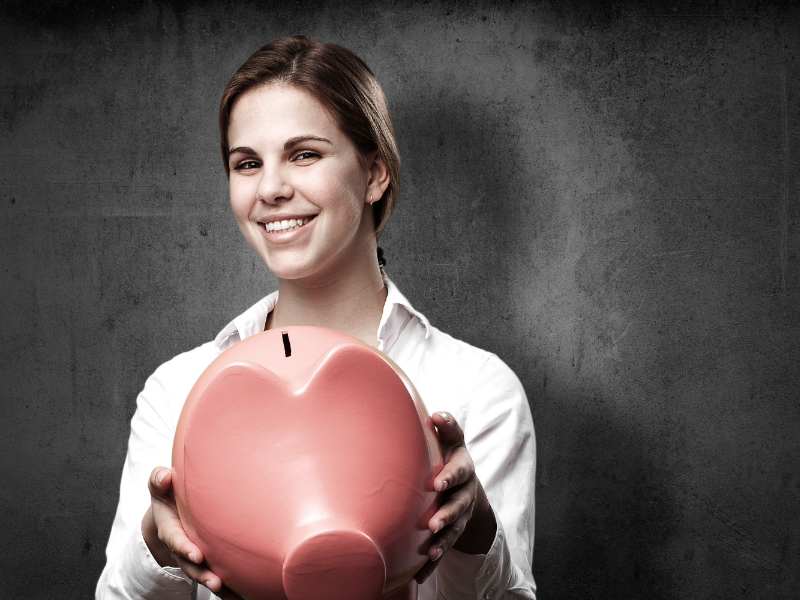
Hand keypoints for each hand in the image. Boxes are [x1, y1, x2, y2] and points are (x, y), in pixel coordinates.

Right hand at [142, 467, 242, 598]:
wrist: (170, 511)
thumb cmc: (169, 494)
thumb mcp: (160, 487)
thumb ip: (159, 481)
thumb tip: (164, 477)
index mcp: (170, 528)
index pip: (175, 539)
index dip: (184, 548)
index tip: (197, 556)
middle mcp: (182, 546)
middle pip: (190, 565)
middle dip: (202, 574)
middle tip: (216, 582)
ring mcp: (194, 555)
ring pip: (203, 574)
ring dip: (215, 583)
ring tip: (230, 591)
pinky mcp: (207, 559)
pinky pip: (218, 575)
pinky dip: (229, 588)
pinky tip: (243, 595)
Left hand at [414, 412, 494, 583]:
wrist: (467, 484)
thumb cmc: (451, 456)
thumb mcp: (453, 440)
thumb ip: (447, 427)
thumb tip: (436, 415)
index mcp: (463, 468)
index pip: (460, 471)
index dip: (450, 476)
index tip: (438, 482)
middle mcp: (464, 493)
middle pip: (458, 505)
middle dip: (447, 513)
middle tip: (434, 522)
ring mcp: (459, 515)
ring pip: (453, 529)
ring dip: (443, 540)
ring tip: (431, 550)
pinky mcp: (451, 531)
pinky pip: (444, 547)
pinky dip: (433, 562)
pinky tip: (421, 574)